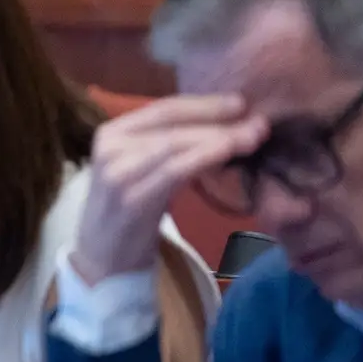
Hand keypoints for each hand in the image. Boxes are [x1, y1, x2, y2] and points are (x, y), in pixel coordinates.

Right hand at [75, 95, 266, 284]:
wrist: (102, 259)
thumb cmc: (127, 212)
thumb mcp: (140, 169)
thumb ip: (166, 147)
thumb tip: (222, 126)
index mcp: (110, 132)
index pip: (163, 108)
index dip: (204, 104)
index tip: (241, 102)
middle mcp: (109, 147)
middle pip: (172, 123)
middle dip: (218, 121)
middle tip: (260, 123)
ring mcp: (118, 173)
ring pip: (175, 144)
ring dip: (219, 139)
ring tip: (253, 138)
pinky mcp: (132, 199)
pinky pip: (175, 171)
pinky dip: (204, 158)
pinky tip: (228, 154)